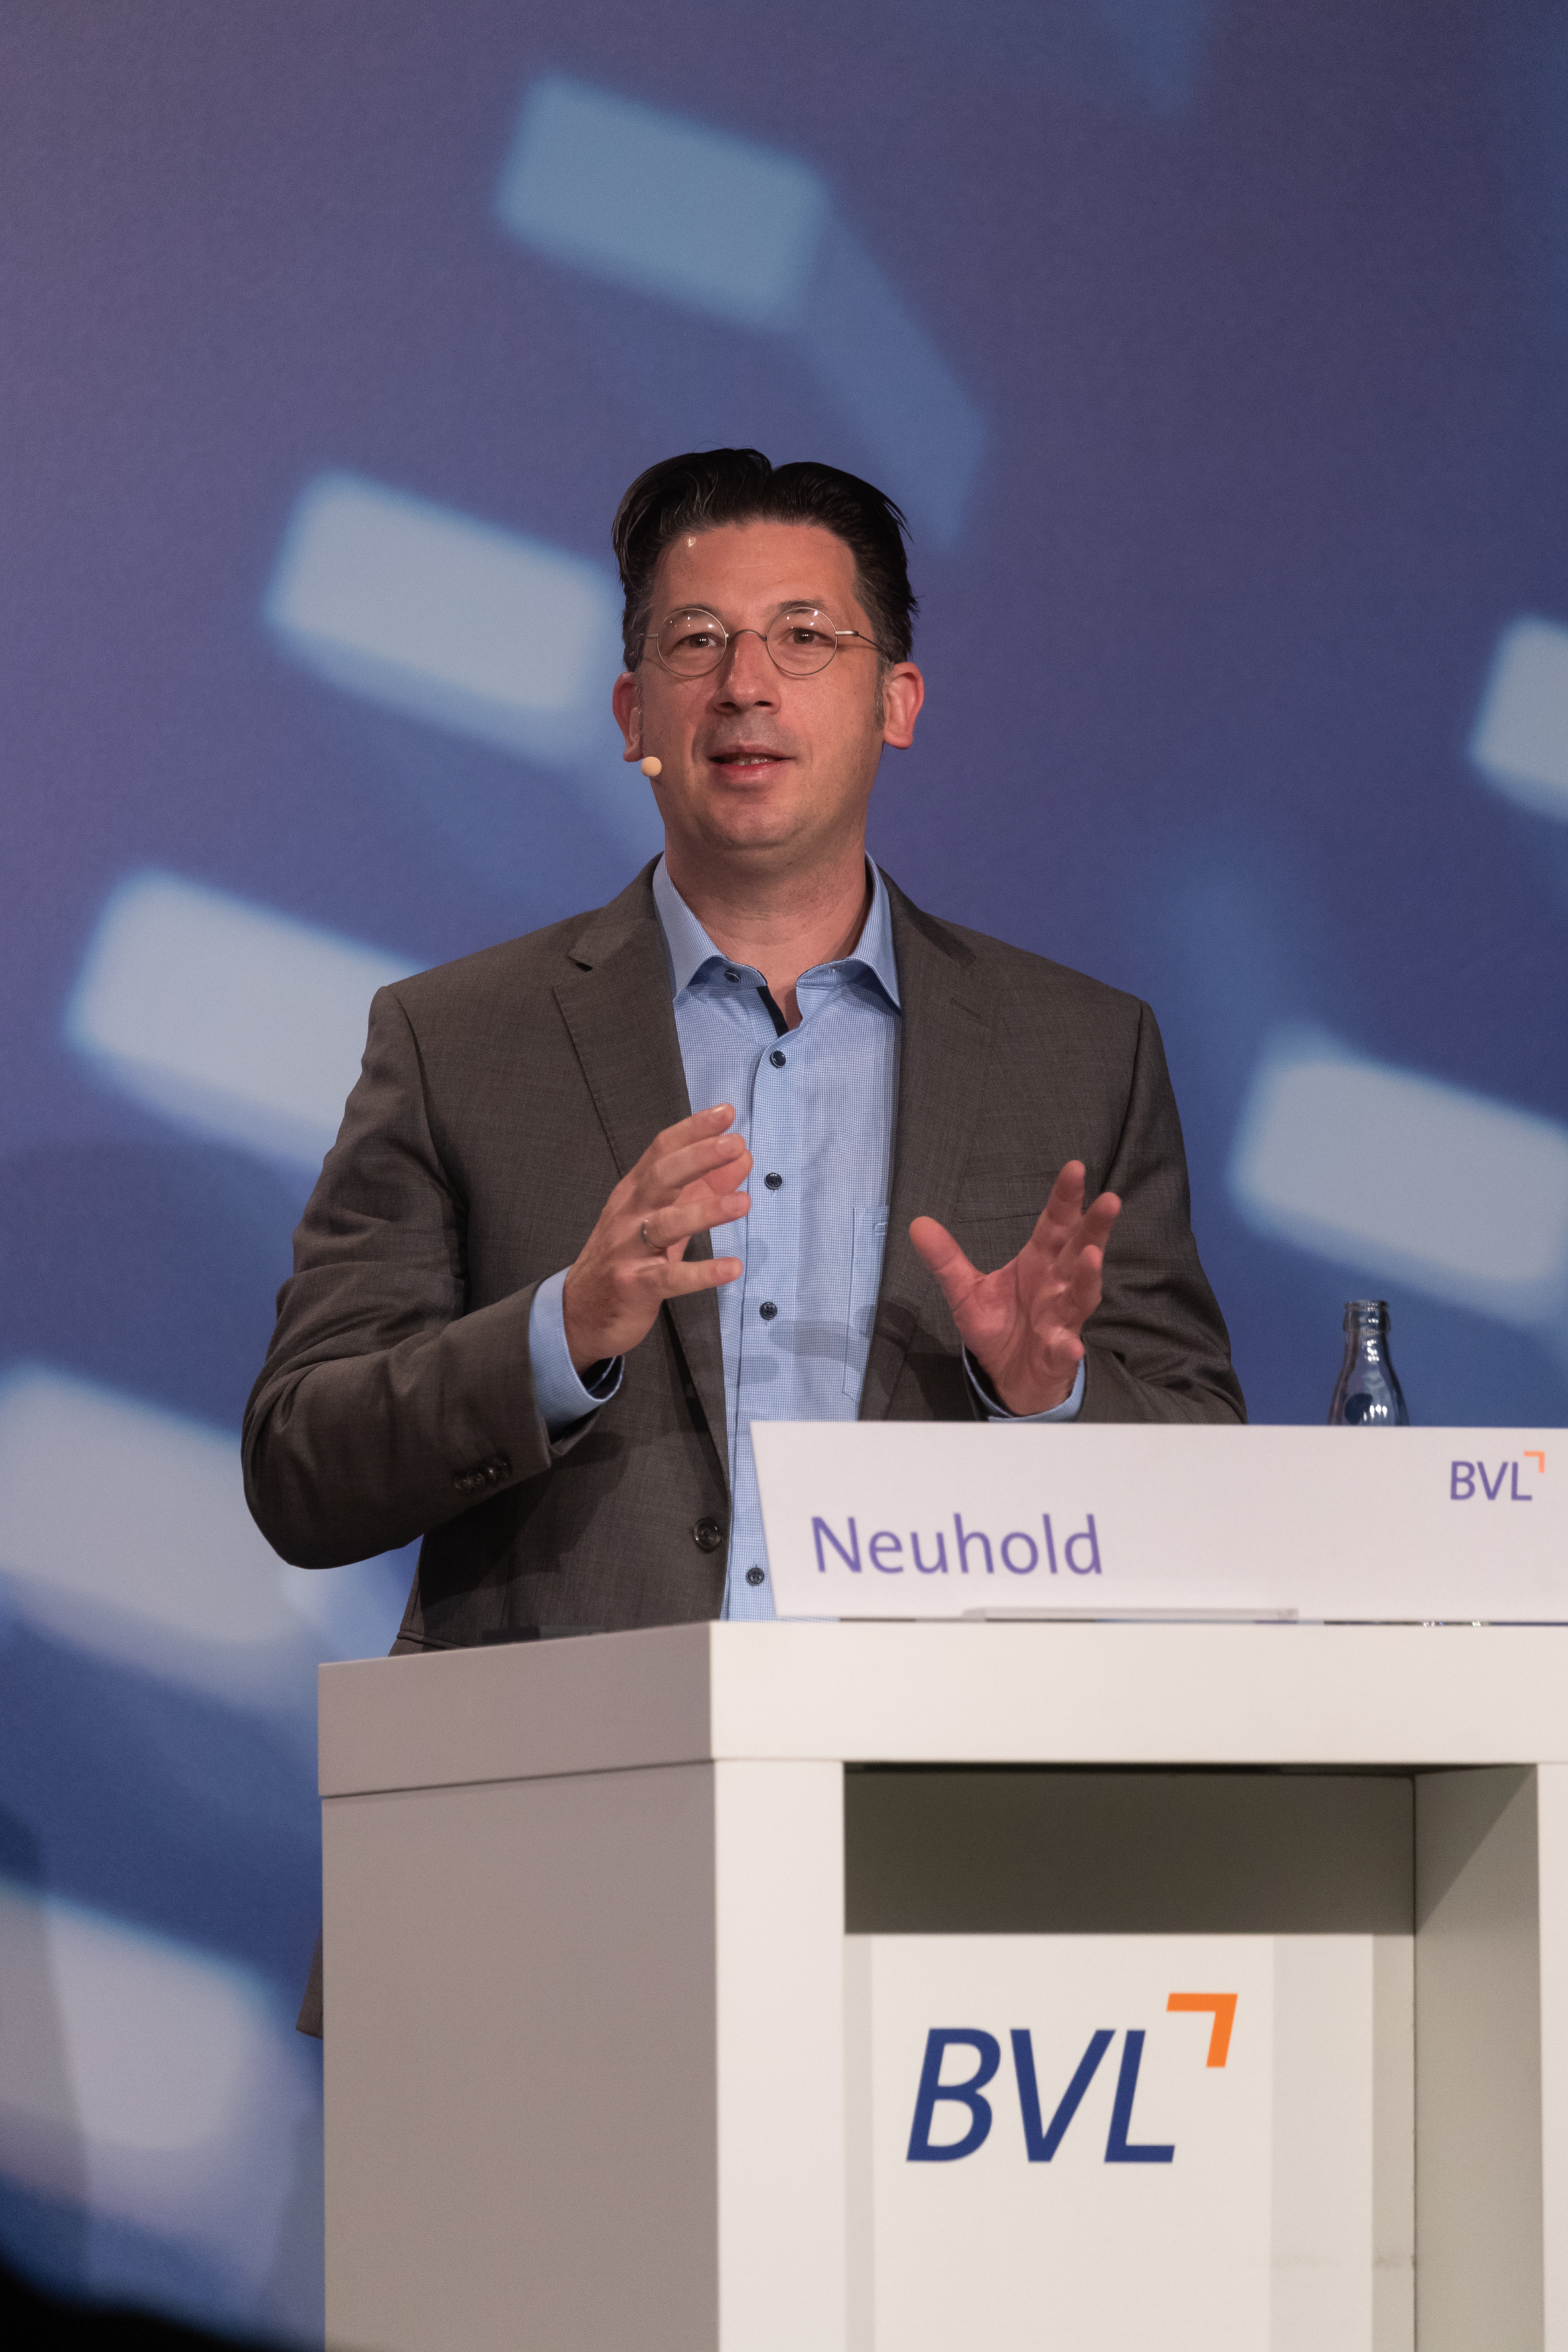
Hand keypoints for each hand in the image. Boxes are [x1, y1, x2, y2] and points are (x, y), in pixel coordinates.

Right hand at [562, 1105, 750, 1370]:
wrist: (580, 1311)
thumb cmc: (627, 1256)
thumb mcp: (665, 1217)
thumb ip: (703, 1188)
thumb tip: (742, 1157)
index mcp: (635, 1192)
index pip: (661, 1151)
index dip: (692, 1130)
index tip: (726, 1113)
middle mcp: (628, 1214)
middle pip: (661, 1177)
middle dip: (697, 1157)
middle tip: (733, 1144)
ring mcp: (628, 1249)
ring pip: (665, 1224)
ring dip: (704, 1211)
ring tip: (742, 1202)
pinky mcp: (634, 1285)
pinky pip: (670, 1277)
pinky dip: (701, 1273)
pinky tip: (732, 1268)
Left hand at [909, 1161, 1120, 1415]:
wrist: (1010, 1377)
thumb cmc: (999, 1327)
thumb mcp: (966, 1290)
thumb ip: (946, 1259)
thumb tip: (918, 1224)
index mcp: (1038, 1262)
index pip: (1055, 1224)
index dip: (1065, 1198)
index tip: (1075, 1169)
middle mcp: (1056, 1285)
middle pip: (1079, 1250)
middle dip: (1094, 1228)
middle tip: (1108, 1201)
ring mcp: (1061, 1319)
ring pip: (1080, 1294)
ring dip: (1087, 1277)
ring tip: (1091, 1257)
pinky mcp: (1057, 1353)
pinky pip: (1064, 1349)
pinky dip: (1068, 1347)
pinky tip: (1072, 1345)